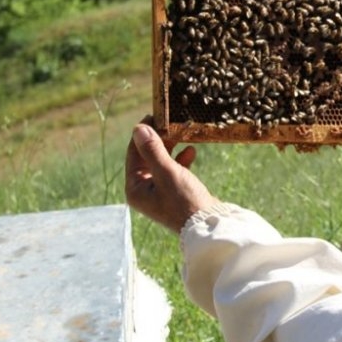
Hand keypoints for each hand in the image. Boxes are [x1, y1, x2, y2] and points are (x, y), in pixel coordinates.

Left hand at [125, 117, 218, 231]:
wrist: (208, 226)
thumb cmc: (186, 201)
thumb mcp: (168, 173)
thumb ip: (153, 150)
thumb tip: (138, 129)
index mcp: (135, 188)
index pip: (134, 153)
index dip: (143, 133)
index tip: (155, 115)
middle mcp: (143, 190)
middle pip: (146, 156)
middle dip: (159, 139)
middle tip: (170, 122)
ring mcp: (157, 192)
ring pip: (160, 162)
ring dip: (171, 147)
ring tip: (181, 134)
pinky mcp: (172, 193)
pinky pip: (172, 171)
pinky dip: (180, 160)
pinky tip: (191, 152)